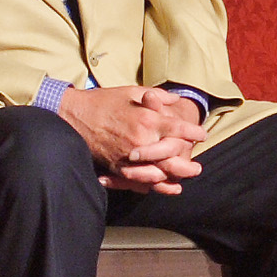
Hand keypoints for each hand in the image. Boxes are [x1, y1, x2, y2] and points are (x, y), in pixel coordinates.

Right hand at [57, 85, 205, 193]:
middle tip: (197, 168)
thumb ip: (157, 96)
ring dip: (171, 178)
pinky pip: (137, 180)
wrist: (75, 115)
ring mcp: (129, 155)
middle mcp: (141, 139)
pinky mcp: (117, 166)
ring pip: (157, 172)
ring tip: (182, 181)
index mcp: (147, 118)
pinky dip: (149, 185)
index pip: (178, 128)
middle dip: (187, 163)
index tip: (201, 134)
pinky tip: (158, 186)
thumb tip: (175, 99)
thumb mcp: (132, 91)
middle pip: (172, 157)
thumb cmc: (104, 101)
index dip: (193, 132)